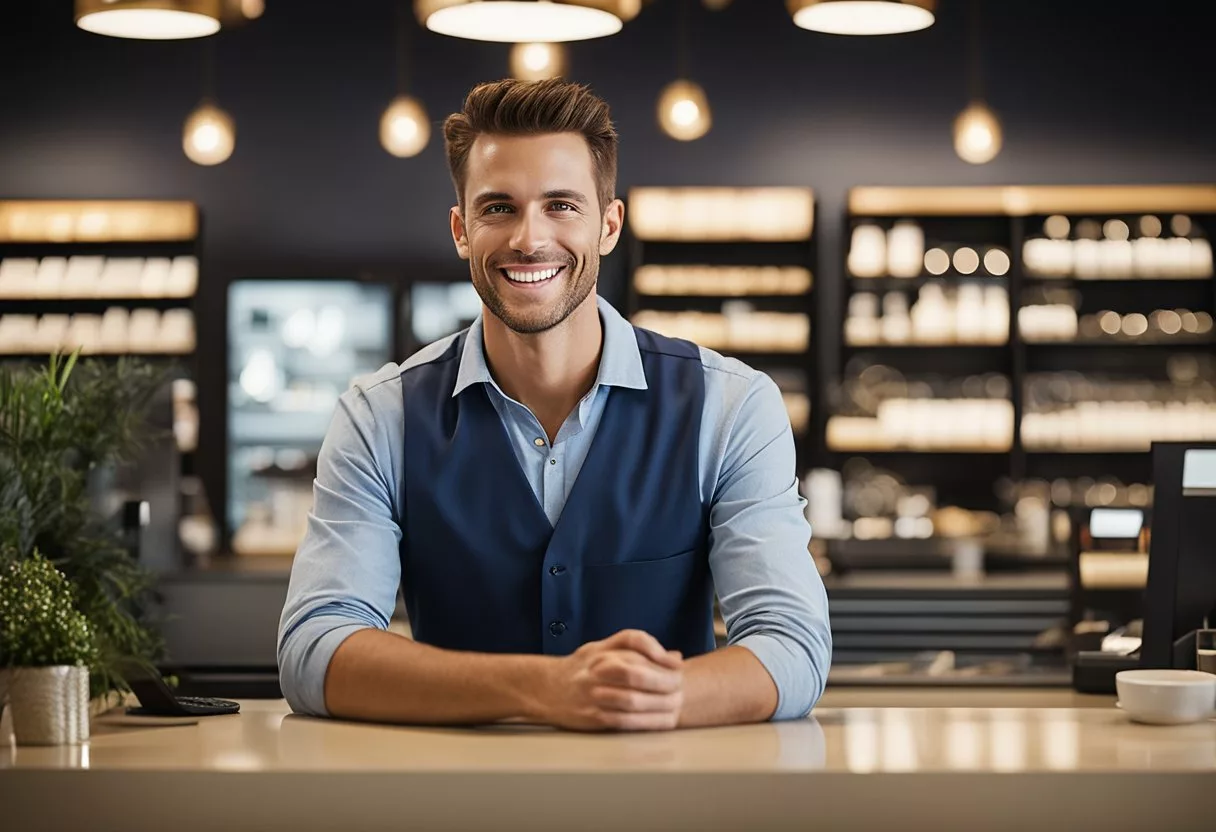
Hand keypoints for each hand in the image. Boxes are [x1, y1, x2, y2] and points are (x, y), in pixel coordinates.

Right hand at [538, 629, 683, 731]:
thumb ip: (638, 649)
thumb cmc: (581, 669)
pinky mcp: (590, 717)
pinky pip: (622, 721)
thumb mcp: (603, 649)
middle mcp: (594, 669)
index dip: (658, 651)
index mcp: (600, 650)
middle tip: (679, 687)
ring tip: (674, 706)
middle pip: (633, 671)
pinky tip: (659, 720)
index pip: (632, 641)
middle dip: (663, 681)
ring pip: (630, 699)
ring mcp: (591, 694)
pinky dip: (645, 721)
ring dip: (658, 705)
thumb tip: (675, 658)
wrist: (544, 690)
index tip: (677, 664)